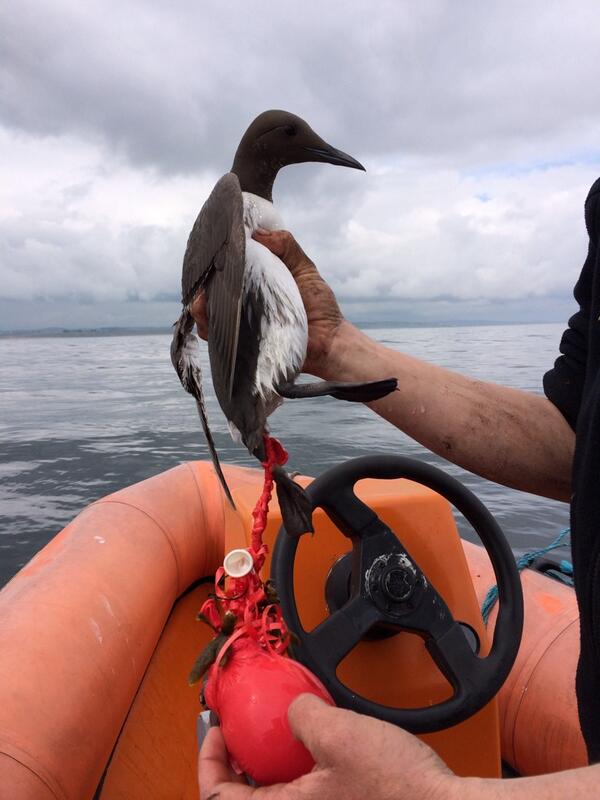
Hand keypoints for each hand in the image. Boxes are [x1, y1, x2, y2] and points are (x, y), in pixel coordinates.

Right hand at [189, 231, 344, 378]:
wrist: (329, 344)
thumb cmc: (321, 308)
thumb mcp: (305, 270)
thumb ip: (287, 248)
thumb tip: (257, 233)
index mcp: (257, 283)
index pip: (229, 271)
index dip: (216, 264)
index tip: (211, 256)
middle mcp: (246, 303)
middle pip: (213, 293)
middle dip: (202, 287)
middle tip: (203, 285)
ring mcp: (242, 325)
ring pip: (210, 315)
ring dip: (201, 308)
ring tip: (202, 304)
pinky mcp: (243, 346)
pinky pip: (219, 339)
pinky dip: (209, 331)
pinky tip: (209, 324)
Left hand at [198, 693, 457, 799]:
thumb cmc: (397, 789)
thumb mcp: (337, 733)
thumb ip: (302, 714)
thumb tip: (293, 708)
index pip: (218, 797)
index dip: (208, 760)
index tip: (215, 730)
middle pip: (246, 796)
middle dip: (238, 759)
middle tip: (241, 728)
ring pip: (278, 794)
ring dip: (270, 762)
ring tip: (277, 730)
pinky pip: (305, 793)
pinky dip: (298, 769)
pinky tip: (315, 743)